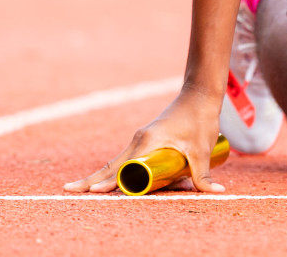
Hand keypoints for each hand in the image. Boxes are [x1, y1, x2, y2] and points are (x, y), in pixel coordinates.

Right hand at [64, 90, 223, 193]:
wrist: (200, 94)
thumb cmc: (199, 118)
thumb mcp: (202, 149)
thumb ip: (204, 174)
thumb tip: (216, 193)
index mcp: (146, 141)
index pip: (122, 166)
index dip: (108, 181)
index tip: (93, 191)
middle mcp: (139, 139)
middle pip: (111, 164)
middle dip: (92, 178)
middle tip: (71, 189)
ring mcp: (141, 138)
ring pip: (117, 161)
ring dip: (102, 174)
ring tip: (84, 188)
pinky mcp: (146, 139)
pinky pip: (126, 157)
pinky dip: (115, 168)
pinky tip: (108, 178)